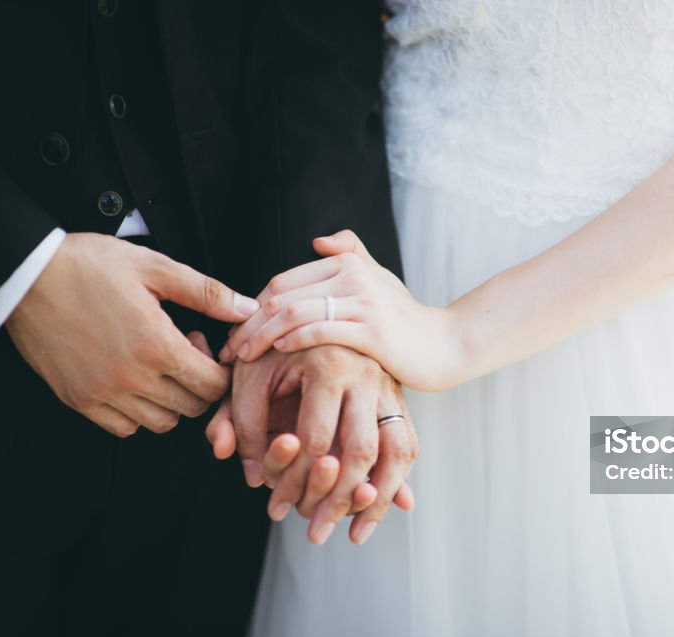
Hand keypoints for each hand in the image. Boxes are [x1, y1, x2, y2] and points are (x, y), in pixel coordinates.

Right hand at [6, 233, 258, 435]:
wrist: (27, 275)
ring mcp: (103, 393)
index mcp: (157, 345)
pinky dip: (137, 413)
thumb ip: (207, 293)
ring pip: (161, 422)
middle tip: (181, 352)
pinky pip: (124, 428)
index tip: (202, 345)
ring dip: (171, 400)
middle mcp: (132, 377)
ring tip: (157, 365)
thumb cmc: (91, 265)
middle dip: (198, 383)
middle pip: (192, 407)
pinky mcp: (79, 400)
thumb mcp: (156, 268)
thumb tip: (248, 309)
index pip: (213, 385)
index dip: (219, 369)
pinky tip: (134, 381)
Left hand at [206, 345, 416, 544]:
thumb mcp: (249, 374)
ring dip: (378, 499)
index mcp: (330, 364)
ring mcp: (389, 387)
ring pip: (398, 451)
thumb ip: (241, 420)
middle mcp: (367, 376)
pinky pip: (409, 444)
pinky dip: (400, 479)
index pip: (316, 438)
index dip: (293, 479)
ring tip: (355, 534)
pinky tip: (389, 509)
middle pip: (361, 451)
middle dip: (337, 499)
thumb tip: (252, 474)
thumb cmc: (275, 345)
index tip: (276, 507)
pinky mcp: (399, 398)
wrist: (317, 309)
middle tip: (316, 534)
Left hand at [220, 231, 464, 390]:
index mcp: (348, 262)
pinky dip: (291, 340)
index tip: (236, 331)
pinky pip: (319, 331)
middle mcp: (353, 276)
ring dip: (260, 336)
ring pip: (292, 313)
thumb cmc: (405, 319)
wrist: (444, 345)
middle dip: (248, 323)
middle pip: (281, 295)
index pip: (283, 281)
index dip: (252, 306)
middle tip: (229, 349)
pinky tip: (278, 353)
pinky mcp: (372, 332)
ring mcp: (363, 302)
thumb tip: (318, 241)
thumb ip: (352, 255)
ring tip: (243, 357)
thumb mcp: (379, 279)